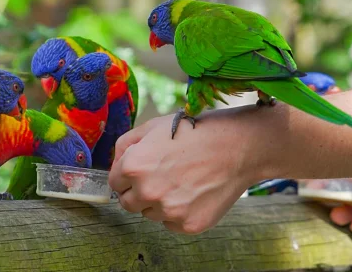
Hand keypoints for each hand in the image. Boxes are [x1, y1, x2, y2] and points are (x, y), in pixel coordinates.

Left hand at [108, 111, 261, 233]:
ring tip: (181, 182)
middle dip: (138, 192)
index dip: (126, 176)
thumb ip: (125, 145)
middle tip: (160, 178)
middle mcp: (147, 191)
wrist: (236, 147)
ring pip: (150, 214)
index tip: (141, 172)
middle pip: (128, 203)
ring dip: (159, 203)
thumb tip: (116, 163)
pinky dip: (179, 212)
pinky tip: (193, 193)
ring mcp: (168, 211)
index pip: (115, 183)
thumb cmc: (194, 132)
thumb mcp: (153, 127)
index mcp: (133, 166)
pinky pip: (171, 224)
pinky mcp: (188, 224)